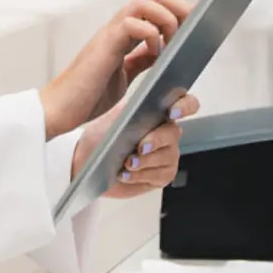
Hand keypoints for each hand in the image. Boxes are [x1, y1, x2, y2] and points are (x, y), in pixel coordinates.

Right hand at [38, 0, 190, 139]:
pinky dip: (150, 34)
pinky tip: (156, 52)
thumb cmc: (87, 96)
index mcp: (123, 34)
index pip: (154, 7)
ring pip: (143, 3)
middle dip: (177, 6)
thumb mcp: (124, 76)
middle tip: (192, 26)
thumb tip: (164, 52)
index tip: (197, 22)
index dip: (177, 10)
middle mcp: (117, 28)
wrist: (60, 110)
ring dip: (166, 17)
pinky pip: (132, 24)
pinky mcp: (105, 45)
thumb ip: (141, 61)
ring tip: (173, 40)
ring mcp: (110, 34)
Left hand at [70, 92, 201, 198]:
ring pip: (167, 156)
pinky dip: (140, 175)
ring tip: (126, 163)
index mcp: (158, 111)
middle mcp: (166, 132)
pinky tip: (125, 174)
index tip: (171, 113)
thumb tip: (145, 97)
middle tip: (140, 147)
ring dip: (145, 161)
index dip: (184, 106)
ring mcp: (166, 154)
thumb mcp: (114, 116)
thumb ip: (133, 106)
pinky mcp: (161, 175)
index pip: (185, 103)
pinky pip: (159, 175)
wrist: (87, 162)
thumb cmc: (100, 136)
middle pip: (174, 133)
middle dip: (156, 140)